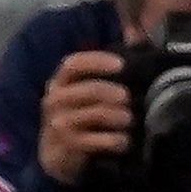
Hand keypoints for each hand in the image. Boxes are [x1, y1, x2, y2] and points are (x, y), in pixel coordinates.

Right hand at [31, 49, 130, 187]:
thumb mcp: (83, 93)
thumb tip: (135, 34)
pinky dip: (114, 141)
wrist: (56, 157)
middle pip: (90, 90)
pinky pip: (96, 140)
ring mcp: (59, 124)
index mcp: (59, 82)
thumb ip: (104, 68)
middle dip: (115, 94)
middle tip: (129, 100)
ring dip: (119, 118)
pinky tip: (124, 142)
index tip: (121, 65)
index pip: (74, 65)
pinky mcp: (67, 146)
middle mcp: (55, 100)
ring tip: (129, 121)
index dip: (97, 62)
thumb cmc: (76, 118)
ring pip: (96, 114)